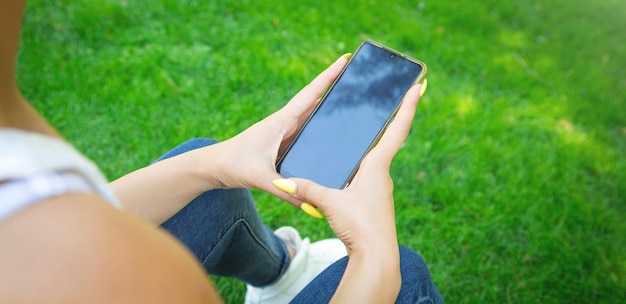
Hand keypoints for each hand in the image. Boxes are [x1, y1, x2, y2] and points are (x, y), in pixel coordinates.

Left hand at [207, 54, 350, 205]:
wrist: (212, 167)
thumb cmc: (232, 165)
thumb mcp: (261, 178)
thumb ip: (287, 192)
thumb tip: (313, 206)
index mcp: (281, 121)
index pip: (311, 94)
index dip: (329, 76)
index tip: (344, 60)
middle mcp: (284, 123)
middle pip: (315, 102)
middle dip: (335, 88)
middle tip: (359, 79)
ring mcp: (283, 133)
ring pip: (311, 118)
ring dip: (328, 109)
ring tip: (352, 103)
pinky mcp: (281, 144)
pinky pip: (305, 134)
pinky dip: (318, 129)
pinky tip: (331, 134)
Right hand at [272, 83, 422, 254]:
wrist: (376, 258)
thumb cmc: (361, 227)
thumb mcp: (331, 202)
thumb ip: (307, 188)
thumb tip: (285, 180)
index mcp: (377, 166)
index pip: (396, 129)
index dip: (408, 106)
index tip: (420, 85)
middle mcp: (382, 174)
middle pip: (388, 140)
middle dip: (389, 119)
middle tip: (390, 97)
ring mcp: (378, 189)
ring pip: (374, 160)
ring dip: (371, 145)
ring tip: (361, 128)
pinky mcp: (371, 202)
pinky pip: (365, 176)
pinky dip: (358, 167)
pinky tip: (345, 169)